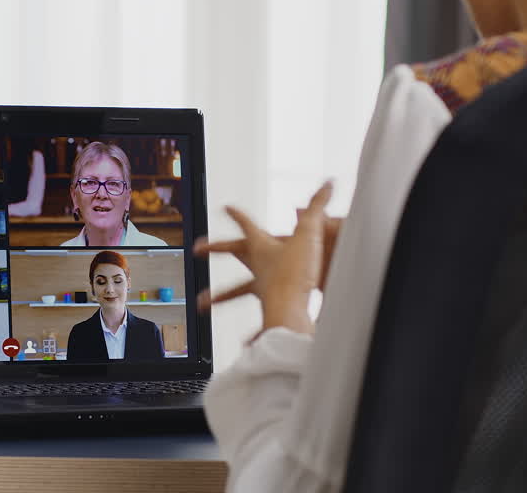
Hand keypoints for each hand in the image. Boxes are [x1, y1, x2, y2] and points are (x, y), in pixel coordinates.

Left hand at [193, 181, 333, 337]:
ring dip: (219, 296)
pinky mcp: (273, 304)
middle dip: (216, 247)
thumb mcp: (313, 230)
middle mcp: (259, 265)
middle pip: (234, 253)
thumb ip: (320, 207)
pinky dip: (256, 333)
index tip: (226, 207)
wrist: (302, 300)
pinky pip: (261, 320)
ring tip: (202, 303)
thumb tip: (329, 183)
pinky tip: (247, 343)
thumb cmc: (302, 265)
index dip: (239, 215)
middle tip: (197, 248)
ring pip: (238, 290)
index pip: (248, 224)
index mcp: (263, 245)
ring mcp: (263, 285)